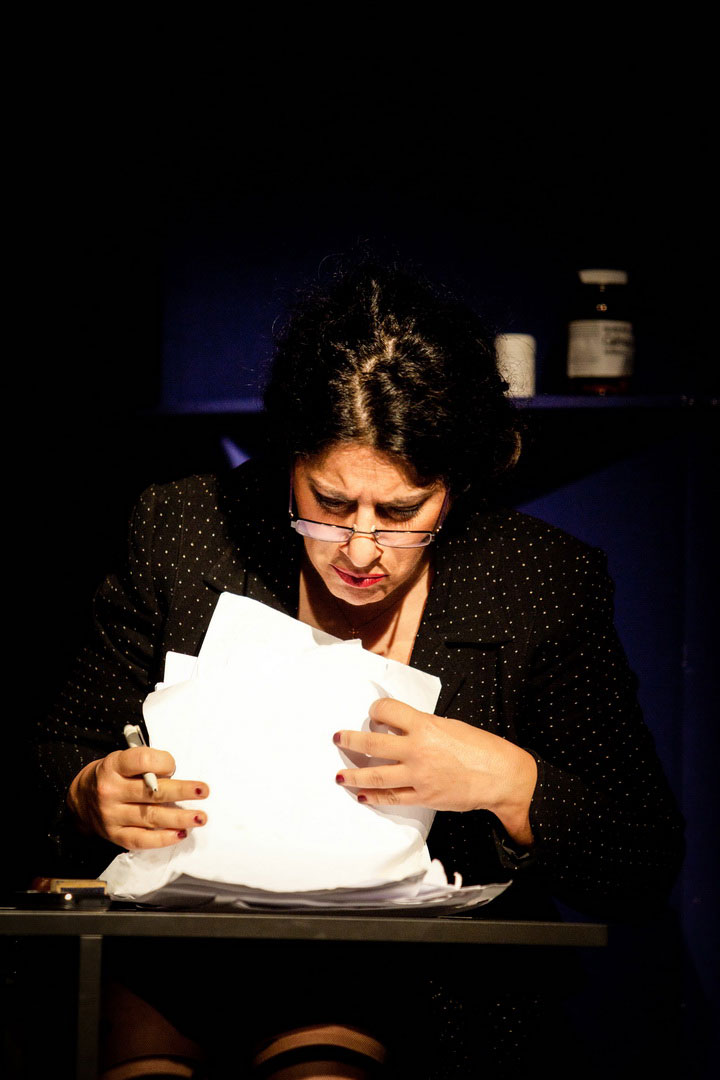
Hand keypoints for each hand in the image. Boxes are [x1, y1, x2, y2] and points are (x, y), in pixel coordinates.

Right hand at [67, 746, 209, 849]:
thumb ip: (145, 765)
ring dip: (180, 818)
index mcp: (113, 766)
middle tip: (203, 791)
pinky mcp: (115, 835)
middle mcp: (110, 791)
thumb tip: (175, 776)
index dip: (163, 762)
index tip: (174, 766)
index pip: (141, 762)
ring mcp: (111, 816)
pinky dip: (164, 838)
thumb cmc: (112, 776)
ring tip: (200, 817)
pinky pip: (142, 839)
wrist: (80, 799)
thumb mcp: (122, 760)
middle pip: (152, 792)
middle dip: (182, 791)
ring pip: (151, 817)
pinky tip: (180, 833)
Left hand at [333, 698, 536, 845]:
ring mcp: (418, 776)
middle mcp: (417, 750)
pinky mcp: (424, 797)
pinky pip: (392, 798)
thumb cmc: (481, 747)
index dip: (376, 711)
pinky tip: (362, 795)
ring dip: (354, 775)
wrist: (502, 776)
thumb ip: (423, 727)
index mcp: (425, 726)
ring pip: (376, 776)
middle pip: (372, 744)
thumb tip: (401, 728)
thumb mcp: (450, 726)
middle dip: (350, 741)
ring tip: (340, 775)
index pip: (387, 712)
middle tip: (339, 739)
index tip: (374, 715)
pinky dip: (375, 797)